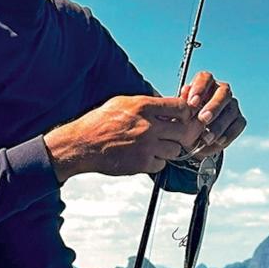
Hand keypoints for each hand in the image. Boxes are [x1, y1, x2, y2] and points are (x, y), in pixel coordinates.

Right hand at [43, 94, 200, 183]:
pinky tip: (147, 157)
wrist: (82, 144)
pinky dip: (157, 162)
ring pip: (175, 150)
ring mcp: (145, 146)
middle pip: (184, 130)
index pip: (180, 107)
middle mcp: (147, 126)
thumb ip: (146, 104)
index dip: (186, 113)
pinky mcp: (140, 163)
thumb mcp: (122, 102)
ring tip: (158, 147)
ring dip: (170, 149)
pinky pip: (161, 164)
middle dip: (183, 133)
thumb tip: (164, 104)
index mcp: (143, 107)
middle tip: (178, 135)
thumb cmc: (99, 123)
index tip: (184, 117)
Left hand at [178, 71, 246, 161]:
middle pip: (223, 92)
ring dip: (219, 125)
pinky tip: (218, 141)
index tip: (192, 103)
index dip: (200, 88)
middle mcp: (220, 92)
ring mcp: (232, 105)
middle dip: (213, 106)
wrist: (191, 141)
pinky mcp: (238, 120)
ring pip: (231, 110)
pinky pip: (238, 124)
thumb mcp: (178, 115)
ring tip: (206, 138)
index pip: (205, 78)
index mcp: (204, 85)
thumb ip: (181, 105)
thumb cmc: (183, 122)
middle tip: (203, 119)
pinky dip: (228, 134)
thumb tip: (184, 94)